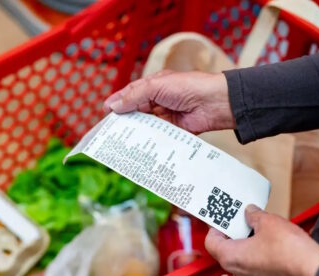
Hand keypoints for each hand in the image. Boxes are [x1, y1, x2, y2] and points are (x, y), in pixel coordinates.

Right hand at [104, 71, 235, 132]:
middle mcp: (158, 101)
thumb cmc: (188, 87)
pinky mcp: (173, 130)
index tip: (105, 112)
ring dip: (135, 131)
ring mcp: (165, 116)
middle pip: (135, 111)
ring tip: (119, 140)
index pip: (130, 94)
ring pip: (145, 125)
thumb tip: (113, 106)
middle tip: (109, 130)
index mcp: (153, 86)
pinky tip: (138, 146)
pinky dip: (148, 140)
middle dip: (124, 119)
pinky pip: (157, 136)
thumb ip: (134, 96)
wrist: (214, 102)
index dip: (117, 102)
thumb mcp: (156, 86)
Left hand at [204, 205, 318, 275]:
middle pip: (226, 250)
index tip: (222, 218)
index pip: (211, 242)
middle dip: (233, 233)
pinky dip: (258, 253)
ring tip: (257, 228)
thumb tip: (249, 212)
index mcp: (230, 257)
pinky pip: (255, 265)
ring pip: (241, 258)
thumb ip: (253, 215)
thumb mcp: (267, 221)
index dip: (215, 227)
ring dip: (246, 243)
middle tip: (241, 219)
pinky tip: (269, 242)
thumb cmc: (287, 248)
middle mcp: (237, 272)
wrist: (312, 269)